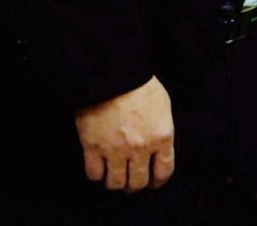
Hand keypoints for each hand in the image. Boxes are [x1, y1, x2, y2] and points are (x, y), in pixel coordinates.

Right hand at [74, 76, 174, 192]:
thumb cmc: (138, 82)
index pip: (164, 172)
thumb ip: (161, 130)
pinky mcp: (92, 147)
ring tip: (113, 174)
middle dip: (135, 184)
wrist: (111, 71)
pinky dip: (96, 174)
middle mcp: (140, 148)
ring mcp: (115, 149)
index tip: (152, 181)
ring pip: (115, 183)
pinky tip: (98, 167)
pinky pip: (94, 174)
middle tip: (130, 179)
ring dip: (115, 182)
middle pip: (138, 183)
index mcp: (162, 136)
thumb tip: (158, 148)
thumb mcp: (162, 105)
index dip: (157, 181)